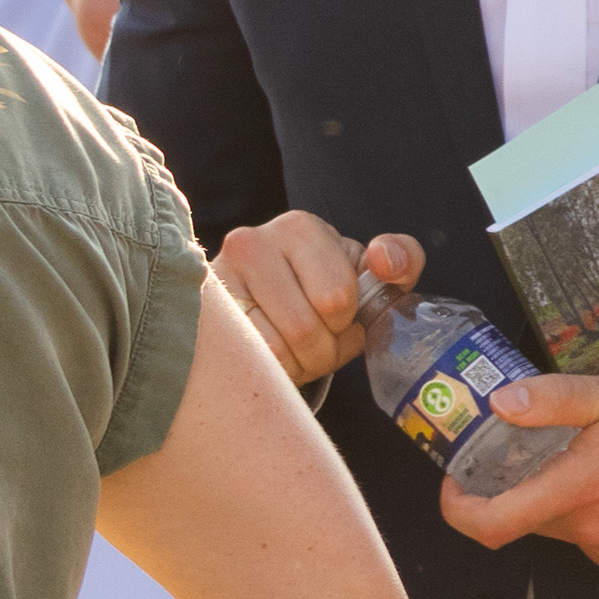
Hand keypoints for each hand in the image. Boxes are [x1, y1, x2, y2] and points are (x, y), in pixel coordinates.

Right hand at [213, 215, 418, 384]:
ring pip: (273, 350)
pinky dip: (266, 370)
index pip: (336, 298)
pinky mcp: (198, 315)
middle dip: (321, 351)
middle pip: (303, 329)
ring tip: (293, 352)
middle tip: (317, 344)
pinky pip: (244, 361)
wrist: (266, 300)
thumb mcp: (370, 273)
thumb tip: (384, 261)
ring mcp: (216, 279)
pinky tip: (267, 357)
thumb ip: (400, 260)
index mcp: (299, 228)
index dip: (346, 323)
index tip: (338, 318)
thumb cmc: (324, 288)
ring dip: (294, 366)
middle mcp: (249, 243)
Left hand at [448, 365, 598, 576]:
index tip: (456, 482)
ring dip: (567, 502)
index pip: (490, 524)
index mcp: (582, 489)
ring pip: (565, 531)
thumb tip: (499, 403)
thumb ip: (554, 399)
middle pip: (527, 520)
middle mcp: (598, 530)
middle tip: (548, 451)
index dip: (458, 508)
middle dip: (526, 488)